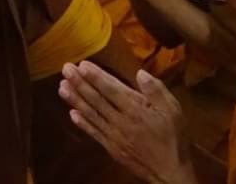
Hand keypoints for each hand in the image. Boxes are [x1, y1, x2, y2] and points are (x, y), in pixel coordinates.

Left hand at [59, 62, 194, 183]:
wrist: (170, 171)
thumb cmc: (173, 137)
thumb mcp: (174, 111)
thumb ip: (157, 91)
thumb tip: (140, 73)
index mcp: (136, 109)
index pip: (111, 89)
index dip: (96, 76)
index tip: (81, 64)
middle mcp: (121, 120)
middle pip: (96, 99)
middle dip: (79, 83)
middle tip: (65, 69)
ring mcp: (114, 135)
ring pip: (91, 114)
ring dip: (75, 100)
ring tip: (62, 86)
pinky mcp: (111, 147)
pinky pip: (94, 132)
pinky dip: (82, 122)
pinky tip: (71, 113)